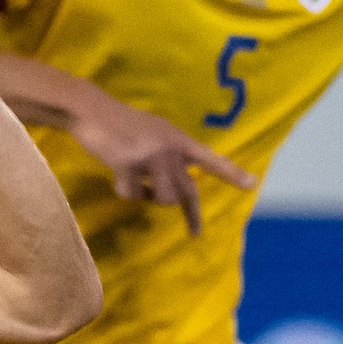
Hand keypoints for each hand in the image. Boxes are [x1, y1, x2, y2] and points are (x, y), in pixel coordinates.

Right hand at [65, 87, 254, 234]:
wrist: (92, 111)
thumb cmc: (122, 122)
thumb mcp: (156, 132)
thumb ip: (170, 153)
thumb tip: (175, 183)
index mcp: (179, 140)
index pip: (210, 159)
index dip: (230, 172)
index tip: (251, 184)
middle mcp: (169, 149)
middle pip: (186, 190)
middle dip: (190, 213)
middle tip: (195, 232)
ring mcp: (150, 157)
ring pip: (163, 197)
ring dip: (151, 198)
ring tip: (140, 186)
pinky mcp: (128, 165)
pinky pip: (133, 195)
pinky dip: (125, 191)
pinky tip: (119, 176)